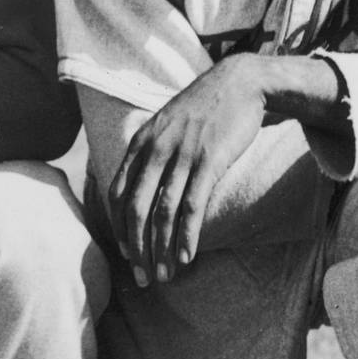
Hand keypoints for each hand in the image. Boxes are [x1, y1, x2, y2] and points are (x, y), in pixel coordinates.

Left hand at [108, 55, 270, 285]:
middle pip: (134, 210)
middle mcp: (155, 151)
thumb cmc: (204, 107)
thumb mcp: (166, 123)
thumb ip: (150, 150)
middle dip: (136, 249)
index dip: (119, 228)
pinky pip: (192, 206)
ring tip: (165, 276)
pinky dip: (186, 235)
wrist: (240, 81)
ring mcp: (182, 156)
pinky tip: (186, 257)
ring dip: (161, 250)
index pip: (117, 194)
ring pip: (162, 213)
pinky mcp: (209, 161)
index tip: (127, 252)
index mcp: (140, 143)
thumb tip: (139, 182)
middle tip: (142, 277)